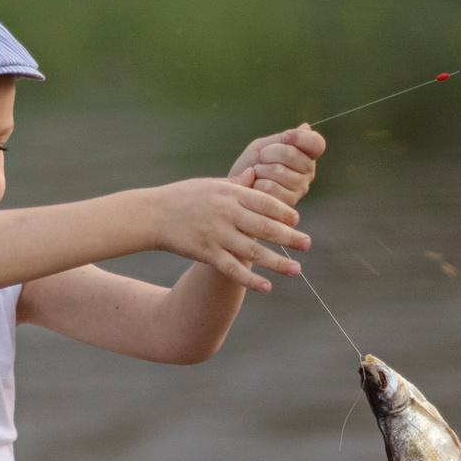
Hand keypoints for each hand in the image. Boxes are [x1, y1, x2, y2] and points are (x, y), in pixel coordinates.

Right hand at [151, 177, 308, 292]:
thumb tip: (255, 173)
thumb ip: (235, 183)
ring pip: (254, 251)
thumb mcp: (210, 184)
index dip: (284, 212)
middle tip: (307, 244)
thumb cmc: (183, 197)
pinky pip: (233, 269)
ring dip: (278, 262)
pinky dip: (250, 280)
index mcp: (230, 193)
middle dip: (290, 237)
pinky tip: (267, 287)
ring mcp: (217, 234)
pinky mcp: (207, 253)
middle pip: (266, 227)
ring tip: (296, 270)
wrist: (153, 214)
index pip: (265, 202)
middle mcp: (227, 213)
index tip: (297, 220)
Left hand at [227, 125, 326, 206]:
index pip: (317, 143)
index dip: (300, 137)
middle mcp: (308, 173)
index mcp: (306, 155)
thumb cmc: (251, 165)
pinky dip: (256, 185)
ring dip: (260, 170)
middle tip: (262, 160)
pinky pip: (270, 187)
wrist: (237, 188)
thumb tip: (306, 126)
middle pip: (291, 154)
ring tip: (258, 175)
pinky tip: (256, 188)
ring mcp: (299, 190)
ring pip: (278, 171)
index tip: (285, 137)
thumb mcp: (265, 146)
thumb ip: (283, 139)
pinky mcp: (287, 205)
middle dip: (268, 153)